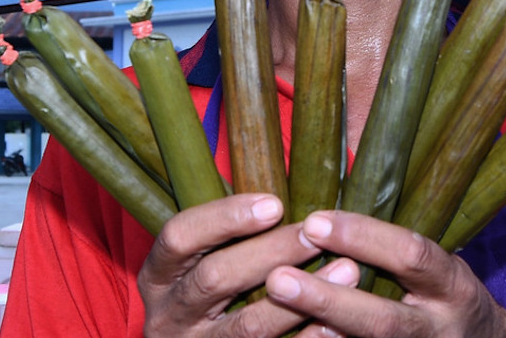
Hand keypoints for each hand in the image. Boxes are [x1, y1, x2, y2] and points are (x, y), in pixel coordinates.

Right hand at [137, 194, 360, 336]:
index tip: (275, 203)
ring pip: (247, 326)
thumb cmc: (209, 284)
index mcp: (159, 274)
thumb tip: (287, 182)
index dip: (225, 217)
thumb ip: (229, 227)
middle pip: (215, 278)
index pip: (179, 236)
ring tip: (346, 270)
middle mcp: (169, 314)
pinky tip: (339, 323)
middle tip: (316, 232)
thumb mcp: (201, 257)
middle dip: (271, 252)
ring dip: (301, 297)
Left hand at [265, 210, 505, 337]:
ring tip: (273, 311)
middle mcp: (437, 328)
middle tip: (277, 277)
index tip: (315, 221)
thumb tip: (335, 190)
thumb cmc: (448, 294)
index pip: (410, 255)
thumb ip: (395, 242)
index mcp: (451, 285)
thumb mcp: (439, 263)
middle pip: (382, 321)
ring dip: (317, 333)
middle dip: (328, 300)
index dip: (363, 237)